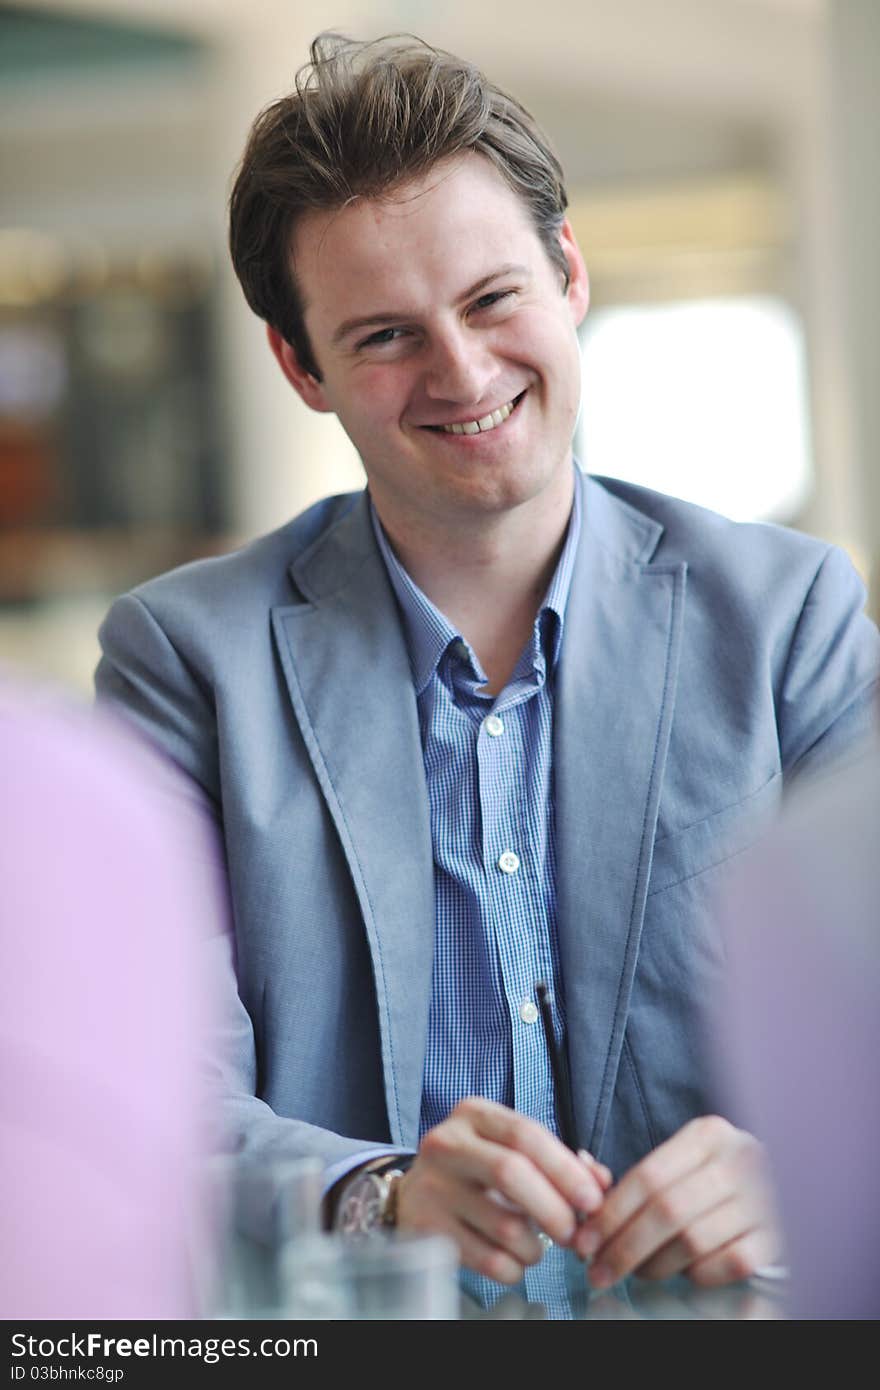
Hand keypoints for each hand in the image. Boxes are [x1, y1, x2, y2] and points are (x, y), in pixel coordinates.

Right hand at [395, 1096, 609, 1284]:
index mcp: (473, 1115)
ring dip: (535, 1247)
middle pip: (511, 1173)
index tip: (594, 1200)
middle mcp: (446, 1144)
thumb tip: (602, 1182)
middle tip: (574, 1235)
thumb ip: (558, 1162)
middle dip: (555, 1210)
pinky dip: (513, 1269)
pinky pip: (487, 1260)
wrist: (412, 1195)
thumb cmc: (474, 1171)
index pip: (526, 1135)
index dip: (566, 1169)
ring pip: (503, 1225)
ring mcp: (432, 1187)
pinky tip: (511, 1261)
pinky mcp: (425, 1229)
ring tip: (535, 1247)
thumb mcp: (510, 1151)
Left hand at [574, 1115, 779, 1287]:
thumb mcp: (685, 1161)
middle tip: (598, 1271)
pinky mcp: (779, 1236)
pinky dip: (698, 1274)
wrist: (793, 1186)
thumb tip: (586, 1175)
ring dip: (655, 1265)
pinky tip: (685, 1273)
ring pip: (693, 1241)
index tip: (584, 1242)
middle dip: (623, 1246)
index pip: (648, 1176)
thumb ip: (641, 1175)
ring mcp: (765, 1198)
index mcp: (709, 1134)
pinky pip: (727, 1264)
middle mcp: (740, 1160)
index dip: (611, 1214)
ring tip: (638, 1272)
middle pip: (667, 1211)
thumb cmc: (720, 1179)